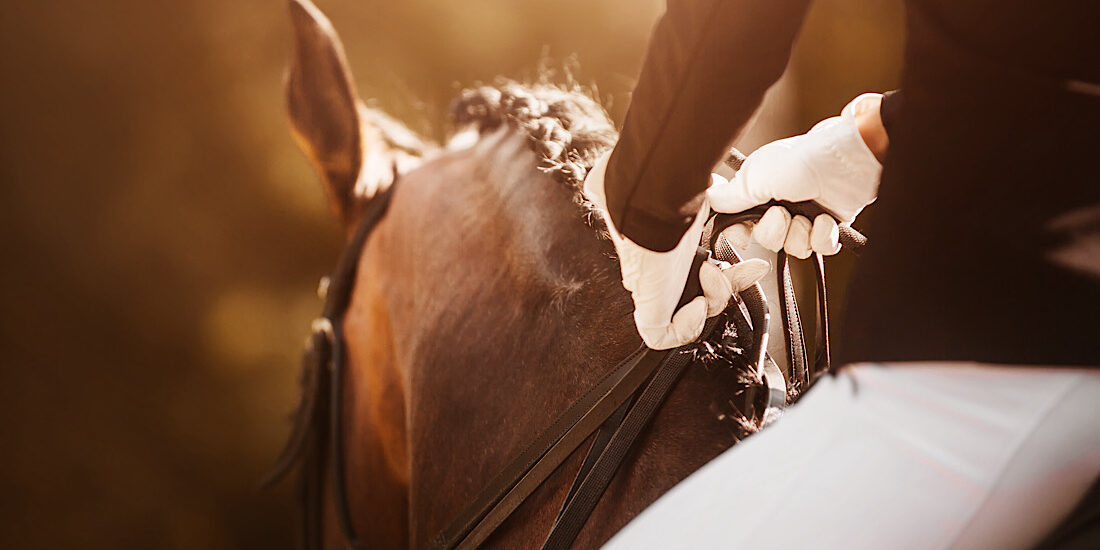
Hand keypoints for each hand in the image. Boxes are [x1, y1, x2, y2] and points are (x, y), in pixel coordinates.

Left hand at [585, 154, 768, 349]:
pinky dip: (688, 325)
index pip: (700, 275)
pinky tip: (697, 301)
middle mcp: (661, 272)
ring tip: (712, 275)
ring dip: (716, 298)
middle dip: (729, 286)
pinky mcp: (648, 308)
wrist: (652, 196)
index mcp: (670, 250)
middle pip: (701, 296)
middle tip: (748, 270)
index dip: (728, 274)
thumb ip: (711, 198)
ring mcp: (654, 291)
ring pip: (692, 315)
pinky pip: (665, 336)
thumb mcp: (699, 194)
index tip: (751, 264)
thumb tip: (725, 193)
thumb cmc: (665, 186)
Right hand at [707, 93, 884, 257]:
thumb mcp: (753, 178)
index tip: (745, 232)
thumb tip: (706, 198)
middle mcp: (779, 207)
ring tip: (809, 215)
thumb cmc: (797, 161)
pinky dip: (823, 236)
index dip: (740, 234)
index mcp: (757, 195)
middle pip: (766, 241)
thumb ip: (728, 196)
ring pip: (793, 249)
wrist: (844, 160)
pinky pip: (820, 249)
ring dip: (800, 234)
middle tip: (783, 213)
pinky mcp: (829, 225)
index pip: (739, 227)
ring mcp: (805, 216)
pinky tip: (826, 219)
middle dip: (775, 231)